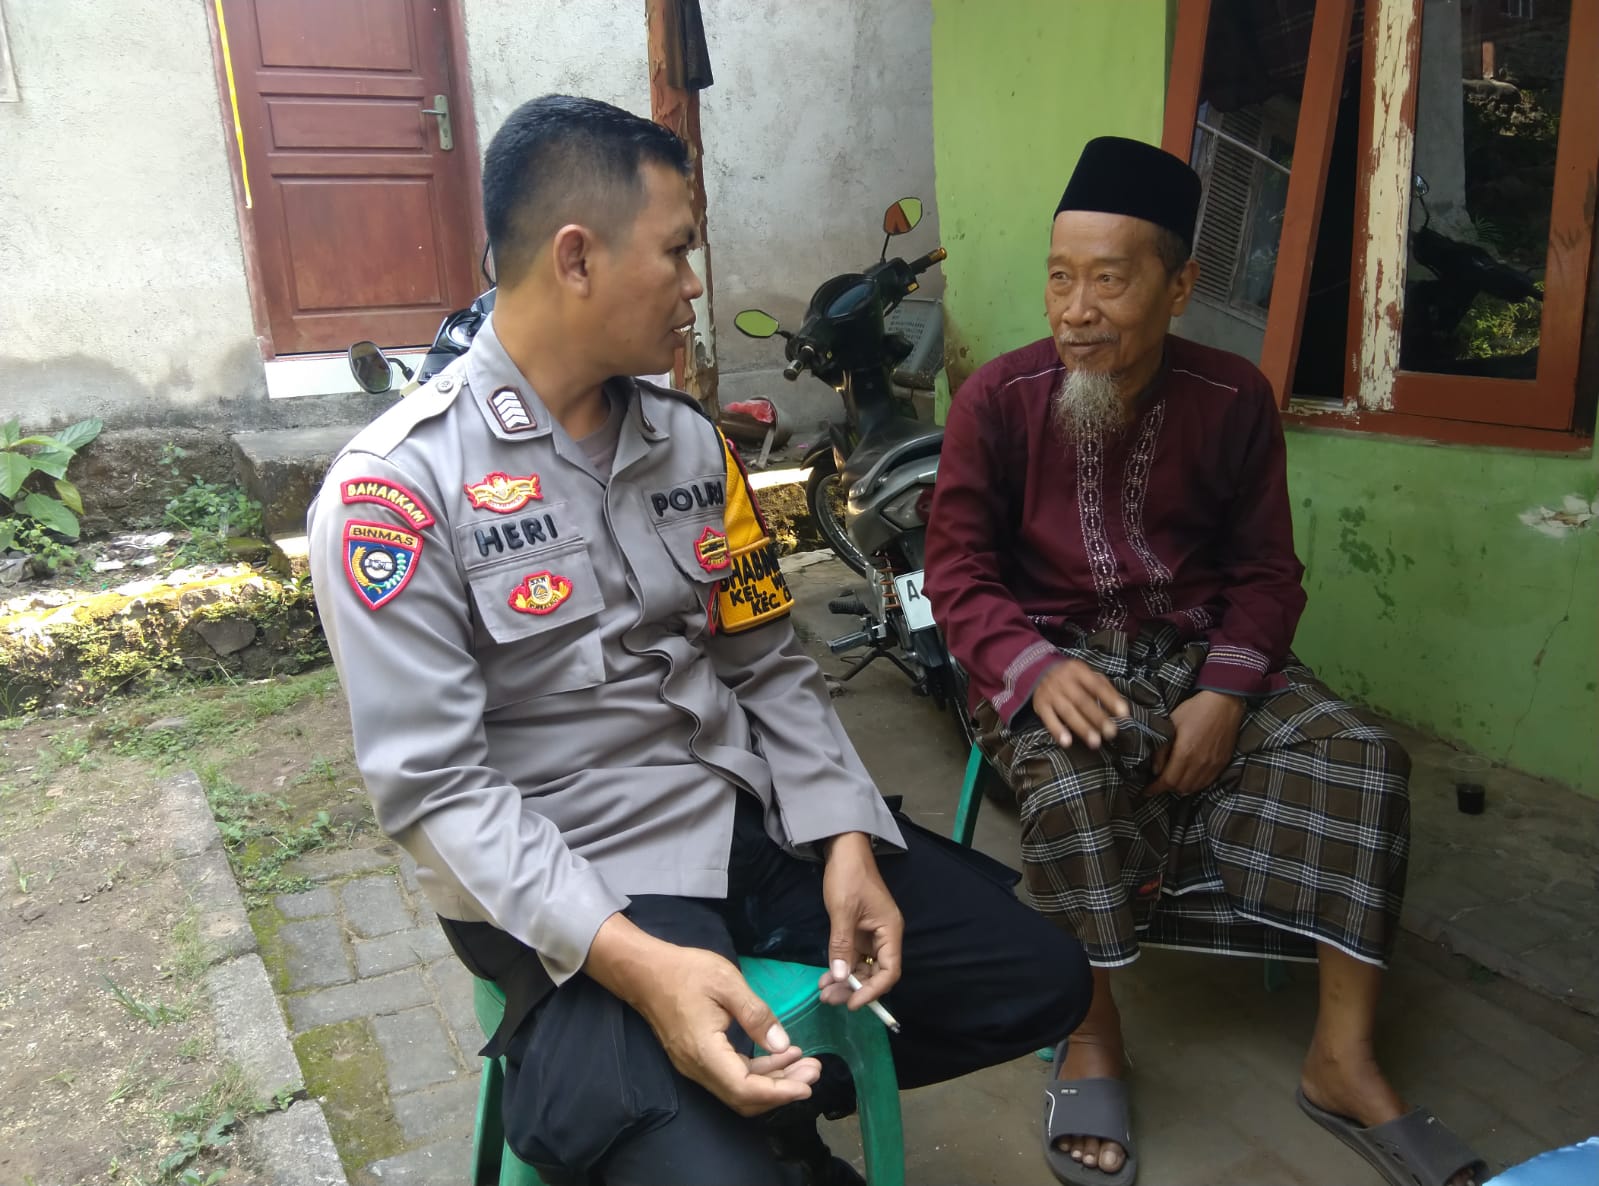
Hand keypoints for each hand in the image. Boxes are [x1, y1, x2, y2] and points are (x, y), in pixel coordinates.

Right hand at [585, 914, 822, 1115]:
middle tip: (816, 1072)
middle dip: (783, 1089)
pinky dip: (758, 1070)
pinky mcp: (697, 1058)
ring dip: (773, 1080)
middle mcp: (698, 1068)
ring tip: (806, 1063)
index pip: (745, 1089)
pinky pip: (731, 1075)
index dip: (779, 1092)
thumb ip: (757, 1015)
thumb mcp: (727, 983)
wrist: (644, 971)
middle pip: (745, 1096)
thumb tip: (784, 1046)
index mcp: (705, 1052)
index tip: (808, 1086)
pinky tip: (781, 1054)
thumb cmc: (685, 971)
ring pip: (739, 1088)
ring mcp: (695, 1066)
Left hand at [816, 832, 903, 1011]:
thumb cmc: (848, 877)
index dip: (873, 991)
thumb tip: (840, 977)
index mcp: (890, 931)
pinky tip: (824, 977)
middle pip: (875, 973)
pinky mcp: (858, 932)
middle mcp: (884, 936)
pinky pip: (853, 957)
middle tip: (829, 999)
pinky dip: (840, 967)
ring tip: (823, 992)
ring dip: (844, 981)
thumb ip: (842, 945)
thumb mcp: (843, 911)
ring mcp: (871, 935)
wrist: (843, 849)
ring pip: (862, 968)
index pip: (889, 971)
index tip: (852, 1003)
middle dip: (854, 988)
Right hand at [1030, 659, 1129, 750]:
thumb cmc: (1070, 676)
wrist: (1038, 670)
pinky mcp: (1040, 705)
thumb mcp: (1087, 673)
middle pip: (1082, 701)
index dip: (1110, 699)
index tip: (1123, 713)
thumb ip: (1103, 687)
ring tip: (1095, 742)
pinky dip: (1057, 731)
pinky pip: (1049, 720)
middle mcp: (1063, 681)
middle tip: (1110, 732)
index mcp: (1078, 671)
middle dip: (1098, 718)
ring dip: (1082, 728)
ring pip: (1068, 712)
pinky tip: (1067, 742)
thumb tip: (1121, 707)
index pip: (1096, 685)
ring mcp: (1051, 694)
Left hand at [1146, 690, 1245, 795]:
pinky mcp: (1222, 763)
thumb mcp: (1171, 724)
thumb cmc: (1194, 710)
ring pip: (1193, 788)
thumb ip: (1161, 749)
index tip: (1146, 791)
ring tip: (1171, 781)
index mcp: (1185, 753)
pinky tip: (1188, 777)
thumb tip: (1155, 770)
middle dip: (1166, 788)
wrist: (1223, 703)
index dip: (1154, 789)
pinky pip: (1206, 782)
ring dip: (1180, 787)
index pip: (1167, 781)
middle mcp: (1200, 763)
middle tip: (1157, 783)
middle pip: (1180, 787)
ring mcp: (1213, 765)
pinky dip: (1195, 784)